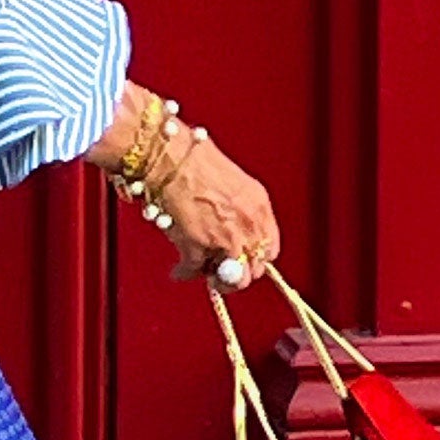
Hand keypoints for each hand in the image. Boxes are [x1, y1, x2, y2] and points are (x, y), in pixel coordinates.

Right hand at [151, 131, 281, 283]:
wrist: (169, 158)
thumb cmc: (194, 159)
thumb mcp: (232, 183)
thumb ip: (238, 210)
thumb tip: (231, 230)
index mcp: (258, 207)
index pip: (270, 248)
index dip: (256, 257)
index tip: (245, 259)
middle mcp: (247, 225)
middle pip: (254, 268)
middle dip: (238, 273)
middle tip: (223, 272)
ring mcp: (225, 239)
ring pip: (232, 279)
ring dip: (218, 281)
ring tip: (204, 275)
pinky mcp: (197, 247)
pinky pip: (194, 270)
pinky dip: (184, 273)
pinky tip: (178, 271)